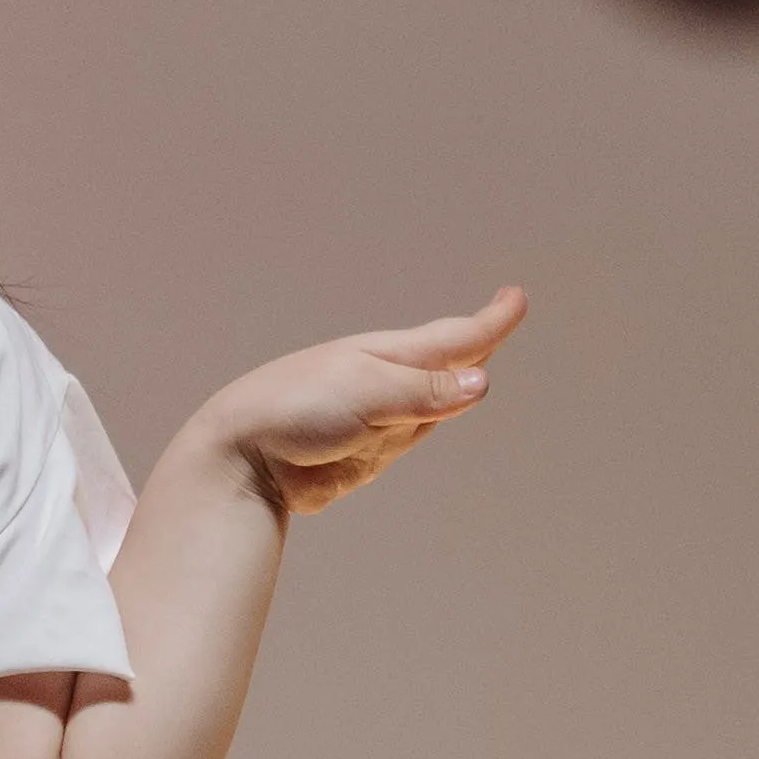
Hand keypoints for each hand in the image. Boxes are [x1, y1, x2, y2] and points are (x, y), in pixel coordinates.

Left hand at [184, 288, 526, 523]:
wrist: (241, 459)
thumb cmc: (295, 408)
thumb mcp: (368, 393)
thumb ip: (426, 393)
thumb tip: (482, 383)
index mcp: (388, 355)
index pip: (454, 338)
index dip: (490, 322)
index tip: (517, 298)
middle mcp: (387, 383)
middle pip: (447, 371)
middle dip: (474, 347)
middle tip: (501, 318)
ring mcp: (377, 420)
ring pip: (430, 412)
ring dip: (442, 399)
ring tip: (451, 367)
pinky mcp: (364, 455)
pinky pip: (403, 443)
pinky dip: (411, 436)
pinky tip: (399, 429)